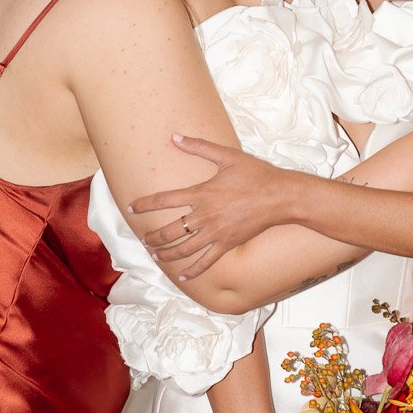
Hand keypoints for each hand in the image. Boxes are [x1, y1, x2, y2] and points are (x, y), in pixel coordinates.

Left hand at [130, 137, 293, 274]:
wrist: (281, 196)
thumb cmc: (257, 174)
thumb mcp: (228, 156)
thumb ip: (199, 147)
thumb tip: (175, 137)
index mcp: (203, 193)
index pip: (165, 200)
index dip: (145, 204)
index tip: (131, 208)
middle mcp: (206, 215)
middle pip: (171, 230)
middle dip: (153, 236)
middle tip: (144, 239)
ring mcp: (217, 232)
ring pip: (184, 248)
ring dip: (166, 253)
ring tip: (155, 255)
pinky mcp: (228, 244)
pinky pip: (207, 261)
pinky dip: (193, 270)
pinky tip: (182, 276)